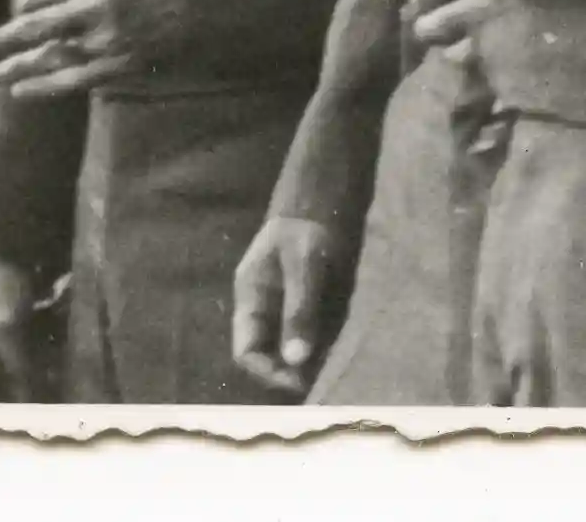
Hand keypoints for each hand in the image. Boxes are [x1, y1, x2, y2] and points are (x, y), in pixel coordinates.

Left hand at [0, 0, 181, 99]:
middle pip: (33, 27)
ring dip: (18, 68)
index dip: (29, 2)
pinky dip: (44, 86)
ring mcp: (103, 39)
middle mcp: (90, 6)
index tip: (23, 10)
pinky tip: (22, 91)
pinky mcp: (118, 65)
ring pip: (48, 58)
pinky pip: (73, 80)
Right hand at [230, 215, 349, 395]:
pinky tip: (338, 334)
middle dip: (293, 372)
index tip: (297, 382)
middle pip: (271, 358)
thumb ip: (299, 311)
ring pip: (297, 353)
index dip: (266, 372)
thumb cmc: (306, 230)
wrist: (325, 204)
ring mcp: (290, 313)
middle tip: (320, 378)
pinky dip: (327, 345)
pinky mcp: (313, 311)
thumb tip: (296, 361)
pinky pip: (318, 340)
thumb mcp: (304, 266)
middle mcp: (268, 313)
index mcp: (252, 300)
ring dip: (314, 361)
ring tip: (330, 354)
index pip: (247, 351)